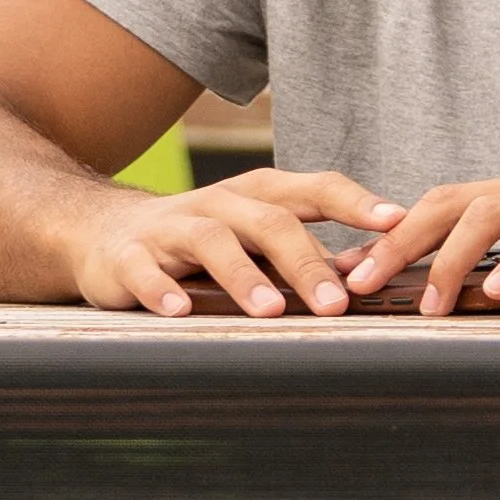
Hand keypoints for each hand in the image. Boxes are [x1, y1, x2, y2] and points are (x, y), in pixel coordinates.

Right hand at [67, 167, 404, 317]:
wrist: (105, 231)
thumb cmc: (200, 238)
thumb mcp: (253, 236)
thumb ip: (304, 249)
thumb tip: (369, 272)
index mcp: (257, 195)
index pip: (314, 188)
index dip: (355, 201)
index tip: (395, 221)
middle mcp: (219, 202)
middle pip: (269, 220)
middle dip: (306, 261)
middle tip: (336, 304)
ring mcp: (172, 226)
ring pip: (213, 240)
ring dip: (245, 275)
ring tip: (271, 311)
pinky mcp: (129, 255)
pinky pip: (145, 269)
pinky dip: (162, 288)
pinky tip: (179, 311)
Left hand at [337, 169, 499, 314]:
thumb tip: (458, 307)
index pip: (442, 207)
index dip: (393, 236)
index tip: (351, 272)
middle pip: (450, 198)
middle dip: (400, 240)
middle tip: (363, 283)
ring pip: (489, 210)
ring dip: (451, 257)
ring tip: (429, 304)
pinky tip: (499, 293)